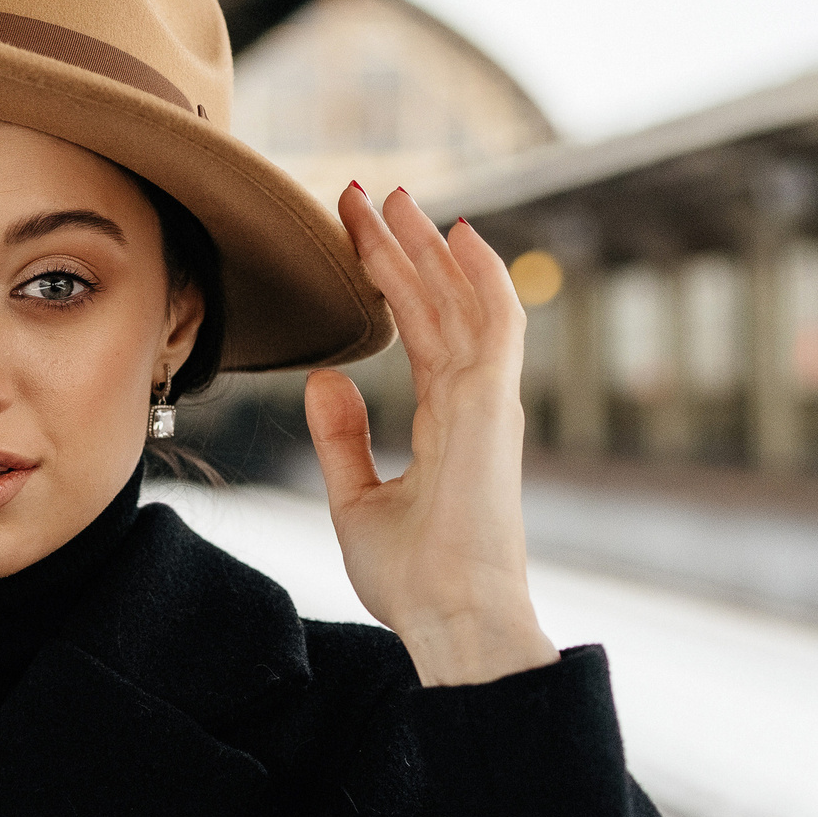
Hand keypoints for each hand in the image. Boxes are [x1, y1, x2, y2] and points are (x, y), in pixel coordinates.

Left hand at [306, 185, 556, 687]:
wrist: (448, 623)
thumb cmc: (413, 579)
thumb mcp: (355, 499)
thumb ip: (342, 437)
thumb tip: (322, 380)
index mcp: (447, 422)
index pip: (419, 331)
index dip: (389, 280)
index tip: (355, 233)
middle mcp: (473, 403)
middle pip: (438, 304)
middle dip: (401, 246)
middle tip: (364, 193)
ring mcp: (488, 404)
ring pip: (462, 302)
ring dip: (428, 247)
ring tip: (393, 196)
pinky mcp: (493, 412)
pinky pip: (495, 327)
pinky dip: (480, 276)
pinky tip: (455, 234)